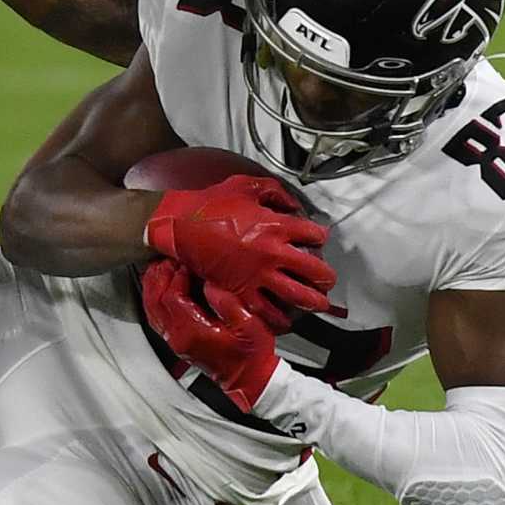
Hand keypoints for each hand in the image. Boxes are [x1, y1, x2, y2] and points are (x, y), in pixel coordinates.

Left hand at [140, 257, 280, 409]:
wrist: (248, 378)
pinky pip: (155, 315)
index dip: (177, 276)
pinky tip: (158, 286)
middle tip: (170, 260)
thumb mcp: (249, 326)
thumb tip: (209, 284)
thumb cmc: (251, 354)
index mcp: (193, 332)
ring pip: (151, 308)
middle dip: (160, 276)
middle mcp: (177, 337)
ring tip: (161, 267)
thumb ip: (227, 303)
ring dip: (153, 285)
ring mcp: (173, 339)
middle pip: (155, 300)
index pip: (172, 298)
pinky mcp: (174, 340)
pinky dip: (153, 298)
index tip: (187, 264)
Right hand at [145, 174, 335, 322]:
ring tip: (317, 304)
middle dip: (326, 277)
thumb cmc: (207, 205)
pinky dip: (279, 317)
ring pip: (297, 297)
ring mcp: (258, 275)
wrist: (177, 226)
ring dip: (312, 302)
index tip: (317, 239)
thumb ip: (274, 191)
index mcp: (276, 226)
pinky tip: (284, 319)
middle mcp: (272, 253)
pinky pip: (266, 310)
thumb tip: (292, 203)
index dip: (319, 236)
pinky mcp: (240, 290)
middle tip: (326, 279)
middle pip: (316, 271)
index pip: (315, 235)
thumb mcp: (243, 185)